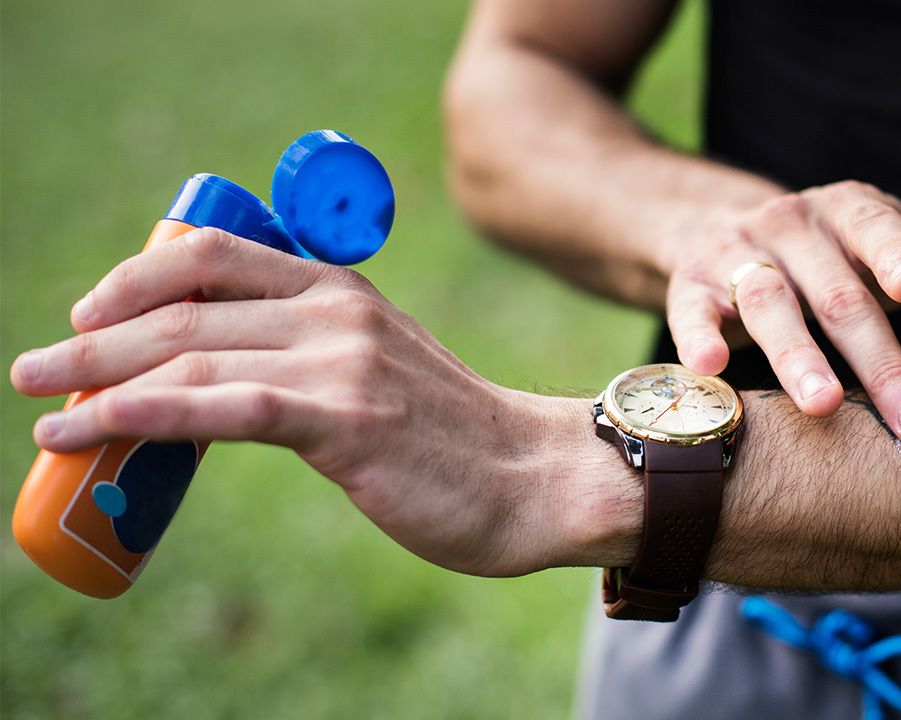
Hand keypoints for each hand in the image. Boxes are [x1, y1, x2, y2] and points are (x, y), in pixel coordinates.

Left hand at [9, 228, 598, 576]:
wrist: (534, 476)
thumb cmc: (454, 436)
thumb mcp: (379, 370)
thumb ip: (310, 357)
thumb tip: (223, 381)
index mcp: (341, 291)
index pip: (215, 258)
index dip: (136, 277)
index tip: (89, 312)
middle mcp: (335, 311)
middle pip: (186, 307)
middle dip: (96, 337)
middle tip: (33, 366)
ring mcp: (341, 361)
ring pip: (192, 353)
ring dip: (100, 379)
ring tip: (43, 409)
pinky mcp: (344, 418)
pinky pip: (224, 406)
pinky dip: (146, 412)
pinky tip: (95, 425)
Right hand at [662, 179, 900, 446]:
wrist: (720, 228)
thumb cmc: (838, 252)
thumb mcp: (899, 239)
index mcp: (850, 209)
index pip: (875, 226)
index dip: (894, 254)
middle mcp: (791, 225)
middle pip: (836, 292)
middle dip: (875, 358)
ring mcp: (737, 253)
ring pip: (766, 303)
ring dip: (794, 356)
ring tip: (821, 407)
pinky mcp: (690, 284)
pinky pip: (689, 310)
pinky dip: (697, 336)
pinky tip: (711, 368)